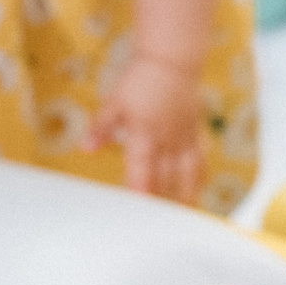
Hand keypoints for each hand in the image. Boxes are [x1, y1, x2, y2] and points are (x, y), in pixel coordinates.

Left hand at [90, 55, 204, 204]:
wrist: (172, 59)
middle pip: (165, 177)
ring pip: (186, 173)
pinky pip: (200, 160)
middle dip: (161, 201)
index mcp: (144, 133)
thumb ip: (101, 127)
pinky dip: (198, 178)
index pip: (142, 169)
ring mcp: (184, 137)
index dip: (140, 190)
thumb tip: (85, 148)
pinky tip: (197, 190)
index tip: (139, 211)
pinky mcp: (195, 132)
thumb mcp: (114, 102)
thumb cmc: (140, 79)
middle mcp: (167, 139)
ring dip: (184, 195)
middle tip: (157, 225)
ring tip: (182, 216)